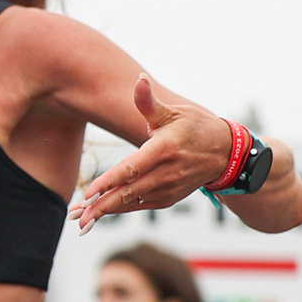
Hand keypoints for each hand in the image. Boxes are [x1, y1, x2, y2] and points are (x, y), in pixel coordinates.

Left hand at [73, 77, 236, 231]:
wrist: (224, 153)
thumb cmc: (193, 127)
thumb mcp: (172, 112)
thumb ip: (148, 102)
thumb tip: (138, 79)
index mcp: (164, 149)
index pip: (131, 168)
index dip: (109, 181)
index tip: (89, 193)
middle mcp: (166, 173)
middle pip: (128, 191)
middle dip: (101, 206)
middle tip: (77, 216)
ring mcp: (168, 188)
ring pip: (131, 202)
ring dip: (105, 212)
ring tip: (80, 222)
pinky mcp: (168, 198)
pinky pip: (139, 205)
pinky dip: (119, 211)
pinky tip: (98, 215)